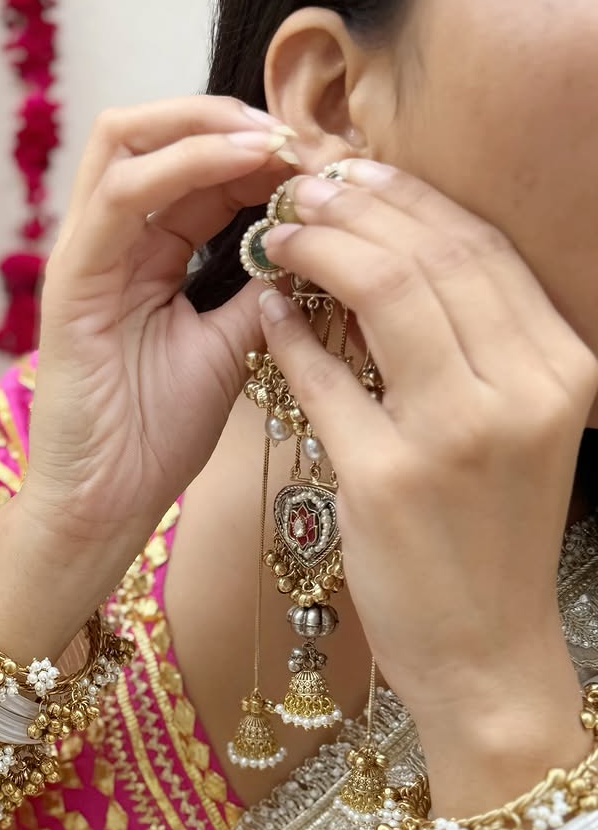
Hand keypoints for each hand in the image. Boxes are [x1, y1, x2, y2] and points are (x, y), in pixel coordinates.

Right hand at [22, 96, 297, 554]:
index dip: (264, 148)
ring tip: (278, 137)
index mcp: (144, 255)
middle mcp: (108, 243)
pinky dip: (184, 163)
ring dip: (210, 122)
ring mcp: (82, 255)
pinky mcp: (69, 280)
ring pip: (127, 137)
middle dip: (234, 116)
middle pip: (155, 129)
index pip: (198, 166)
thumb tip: (321, 241)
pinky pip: (118, 195)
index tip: (331, 157)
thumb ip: (262, 291)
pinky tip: (248, 162)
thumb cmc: (155, 439)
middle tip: (307, 134)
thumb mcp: (231, 349)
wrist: (102, 506)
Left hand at [257, 160, 597, 735]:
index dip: (411, 198)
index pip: (482, 248)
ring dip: (320, 251)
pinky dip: (293, 338)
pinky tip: (267, 313)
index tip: (358, 174)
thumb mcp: (515, 432)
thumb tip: (400, 258)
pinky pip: (327, 381)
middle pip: (433, 254)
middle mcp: (523, 390)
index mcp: (562, 367)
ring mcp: (457, 436)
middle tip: (301, 188)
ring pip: (383, 295)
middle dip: (357, 206)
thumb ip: (480, 349)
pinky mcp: (388, 480)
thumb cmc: (491, 542)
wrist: (486, 655)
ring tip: (276, 234)